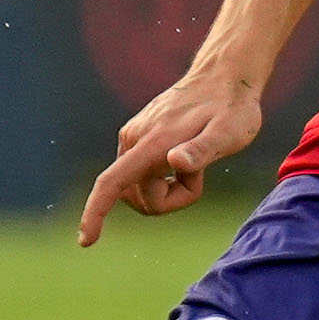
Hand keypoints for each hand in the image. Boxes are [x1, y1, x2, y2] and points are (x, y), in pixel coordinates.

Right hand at [78, 67, 261, 242]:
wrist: (224, 77)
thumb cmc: (233, 109)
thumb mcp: (230, 133)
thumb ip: (202, 150)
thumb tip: (174, 162)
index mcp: (152, 143)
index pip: (113, 182)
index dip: (96, 213)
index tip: (85, 242)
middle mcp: (133, 139)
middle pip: (137, 198)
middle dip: (169, 200)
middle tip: (201, 176)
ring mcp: (132, 138)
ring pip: (139, 189)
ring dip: (167, 190)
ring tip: (196, 164)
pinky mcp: (135, 138)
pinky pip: (142, 176)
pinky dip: (164, 179)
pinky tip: (184, 159)